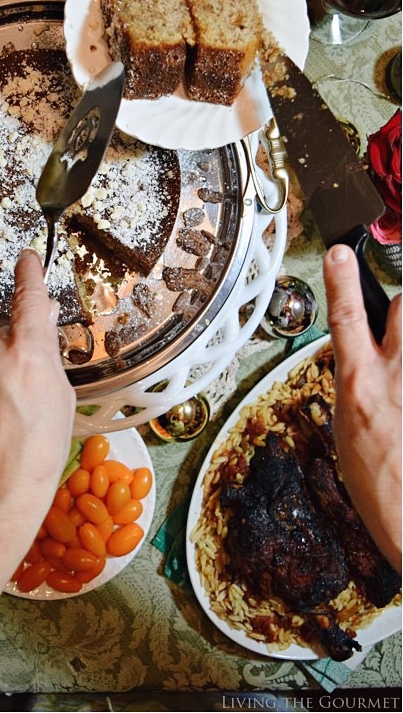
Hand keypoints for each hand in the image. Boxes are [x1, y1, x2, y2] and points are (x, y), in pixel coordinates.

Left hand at [0, 249, 75, 540]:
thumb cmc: (38, 455)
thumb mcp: (61, 400)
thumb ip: (48, 356)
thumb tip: (43, 322)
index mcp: (29, 353)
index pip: (29, 301)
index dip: (30, 276)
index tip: (28, 259)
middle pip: (7, 340)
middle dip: (17, 358)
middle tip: (27, 396)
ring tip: (6, 419)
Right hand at [324, 244, 401, 569]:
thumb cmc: (380, 484)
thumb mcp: (346, 428)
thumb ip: (356, 383)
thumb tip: (359, 359)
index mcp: (360, 387)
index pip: (345, 319)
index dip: (341, 280)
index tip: (340, 252)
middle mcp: (397, 377)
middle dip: (401, 309)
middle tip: (397, 327)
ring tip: (400, 374)